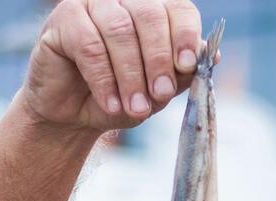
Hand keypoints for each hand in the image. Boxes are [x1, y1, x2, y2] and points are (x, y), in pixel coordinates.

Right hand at [19, 0, 205, 131]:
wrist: (73, 114)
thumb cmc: (118, 96)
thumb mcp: (155, 91)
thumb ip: (181, 73)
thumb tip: (212, 55)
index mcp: (151, 8)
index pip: (177, 7)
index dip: (185, 33)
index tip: (187, 65)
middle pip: (149, 15)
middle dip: (158, 59)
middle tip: (161, 94)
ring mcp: (92, 4)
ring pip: (120, 31)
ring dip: (131, 75)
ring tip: (136, 108)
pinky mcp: (64, 20)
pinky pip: (89, 46)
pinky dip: (104, 80)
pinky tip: (112, 104)